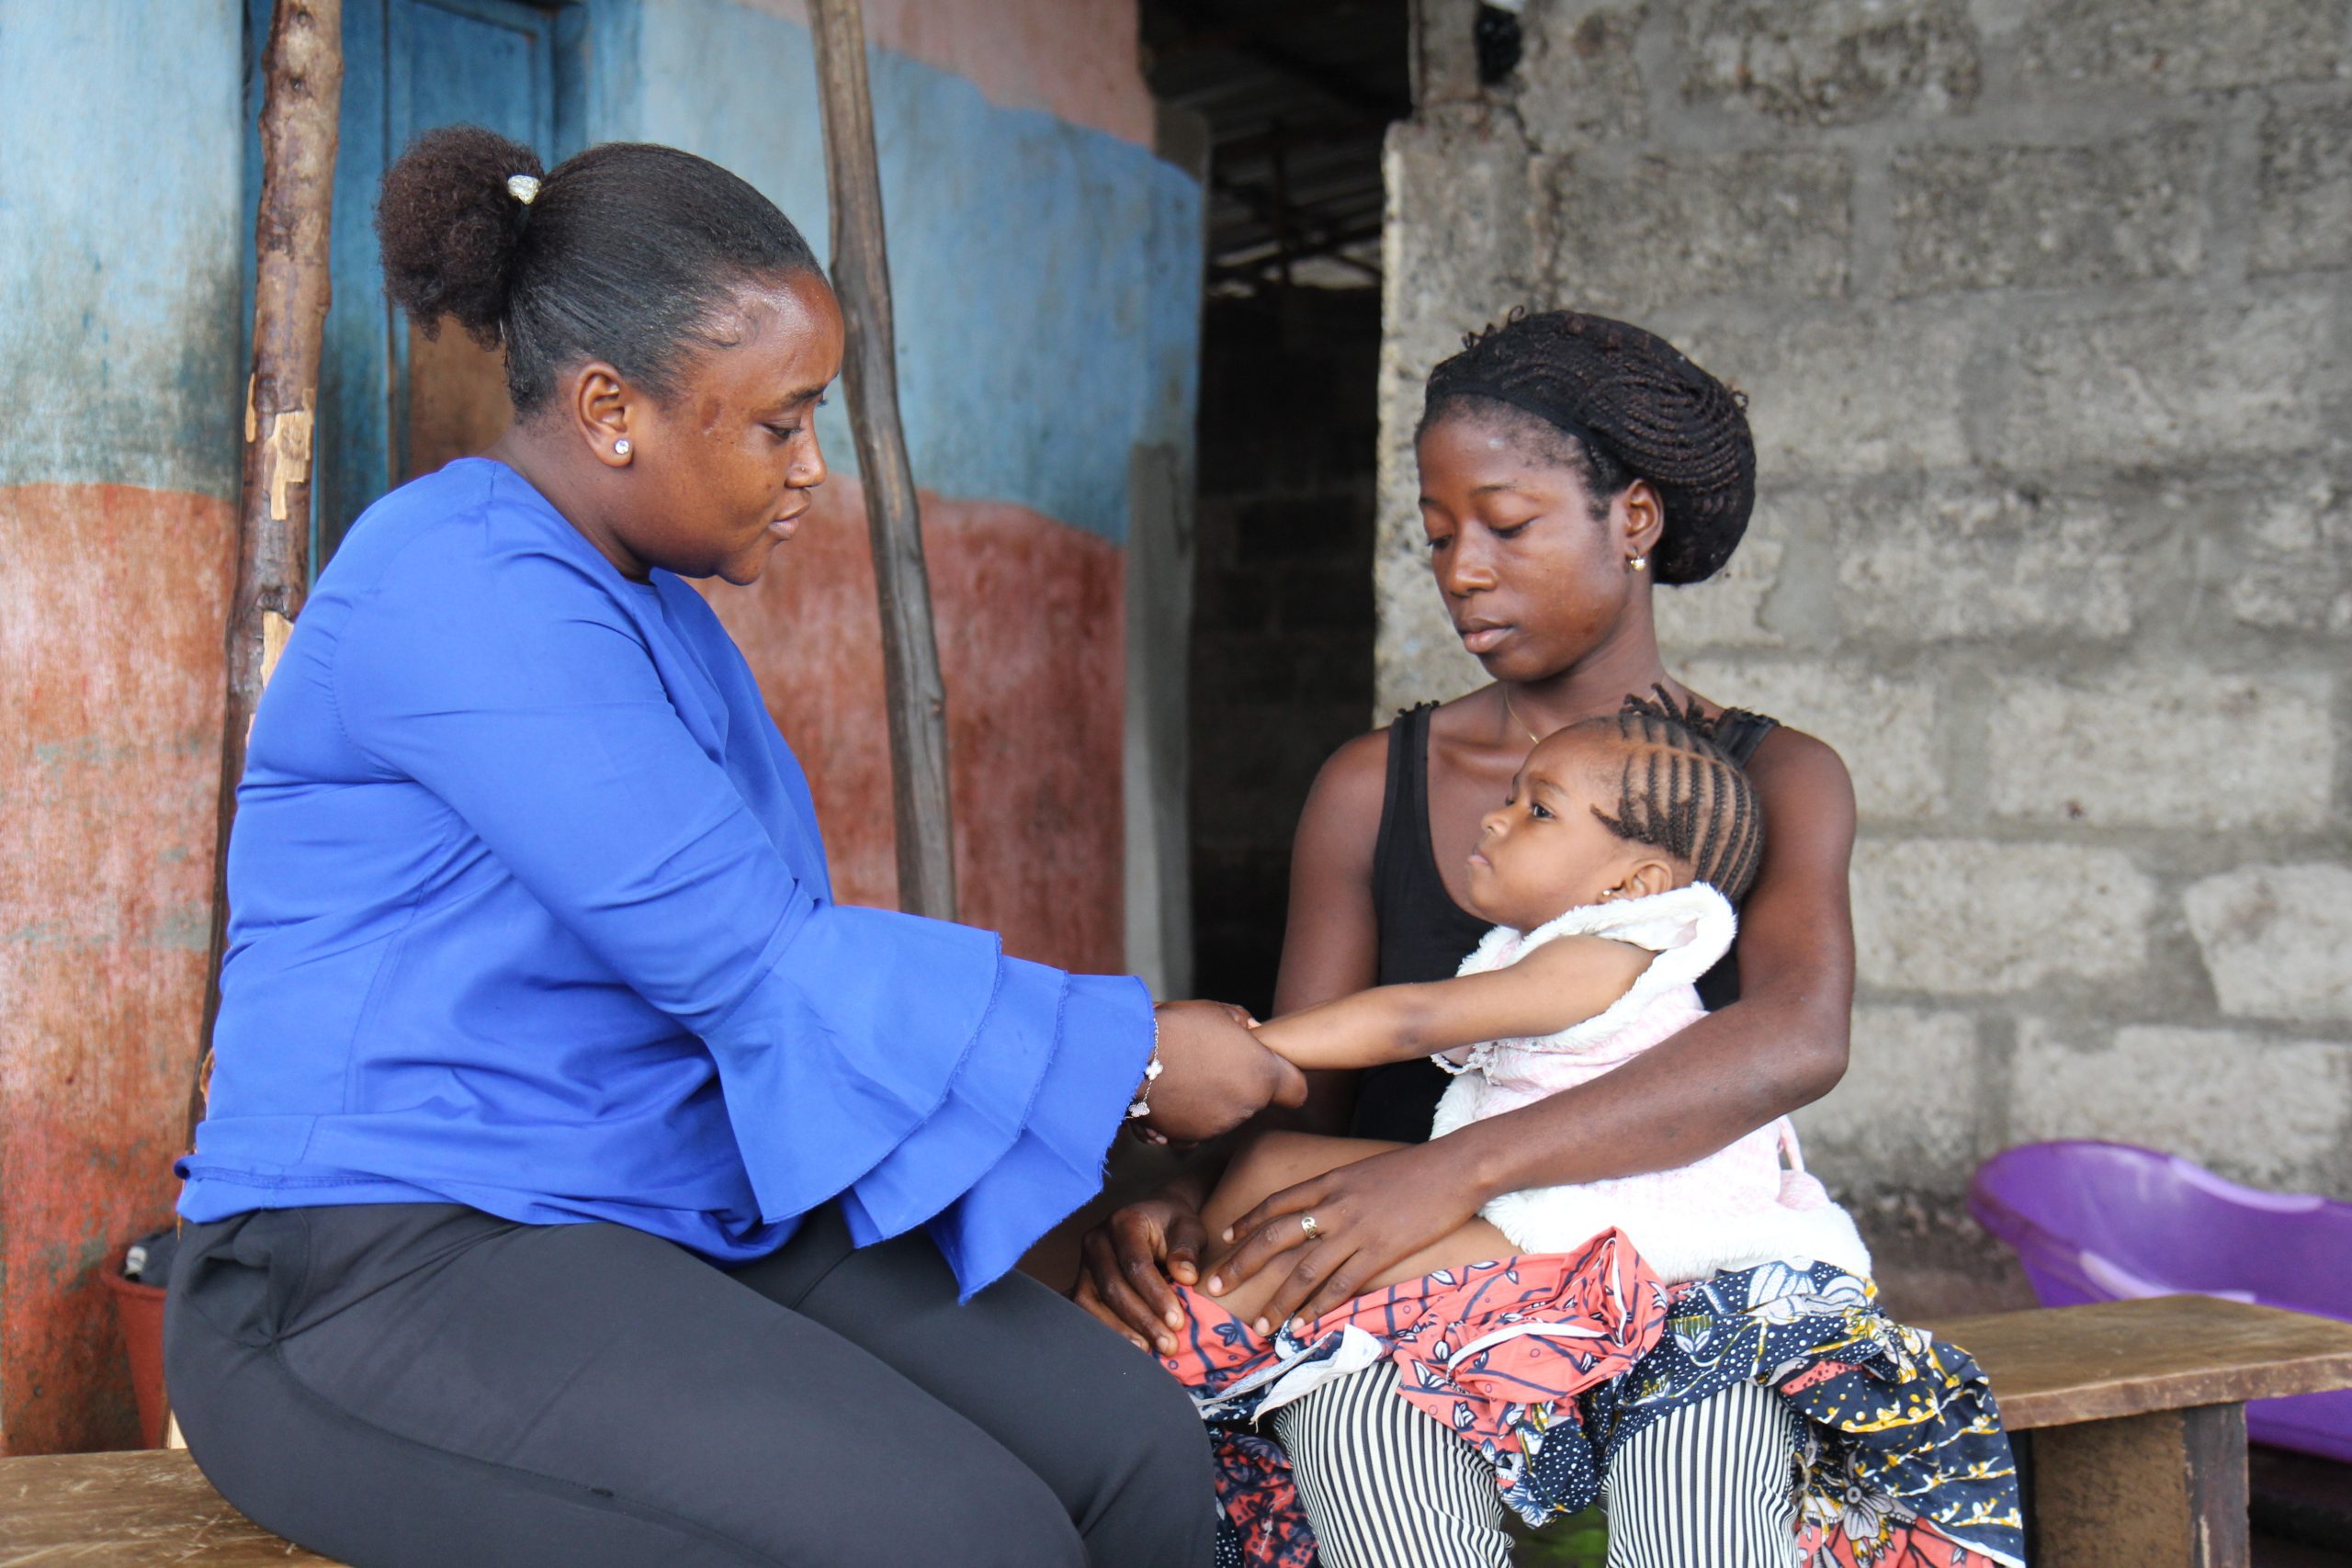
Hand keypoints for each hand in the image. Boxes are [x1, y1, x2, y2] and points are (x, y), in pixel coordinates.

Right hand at [1072, 1191, 1208, 1353]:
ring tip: (1148, 1351)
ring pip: (1091, 1303)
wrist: (1152, 1221)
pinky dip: (1106, 1331)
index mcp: (1123, 1222)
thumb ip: (1187, 1249)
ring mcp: (1084, 1263)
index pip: (1135, 1264)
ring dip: (1120, 1331)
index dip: (1155, 1296)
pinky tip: (1128, 1346)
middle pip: (1112, 1287)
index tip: (1177, 1322)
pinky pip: (1085, 1311)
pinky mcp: (1081, 1283)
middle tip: (1168, 1344)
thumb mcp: (1189, 1228)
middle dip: (1141, 1320)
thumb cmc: (1173, 1227)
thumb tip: (1187, 1277)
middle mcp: (1096, 1241)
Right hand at [1141, 1000, 1305, 1144]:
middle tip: (1210, 1060)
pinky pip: (1192, 1130)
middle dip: (1239, 1085)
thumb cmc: (1177, 1027)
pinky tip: (1167, 1093)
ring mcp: (1214, 1128)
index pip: (1297, 1091)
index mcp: (1262, 1076)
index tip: (1266, 1068)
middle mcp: (1244, 1109)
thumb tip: (1254, 1033)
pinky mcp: (1184, 1139)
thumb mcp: (1218, 1012)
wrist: (1126, 1056)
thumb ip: (1245, 1024)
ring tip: (1182, 1073)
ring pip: (1222, 1116)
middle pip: (1255, 1101)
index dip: (1285, 1079)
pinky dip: (1184, 1116)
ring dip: (1209, 1100)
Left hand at [1206, 1141, 1484, 1327]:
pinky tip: (1303, 1326)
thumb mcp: (1366, 1170)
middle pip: (1275, 1237)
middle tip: (1214, 1285)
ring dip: (1278, 1301)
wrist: (1456, 1167)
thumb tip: (1321, 1208)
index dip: (1247, 1221)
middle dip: (1241, 1263)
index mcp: (1330, 1181)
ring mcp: (1356, 1230)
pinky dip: (1318, 1308)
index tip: (1226, 1238)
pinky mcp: (1380, 1251)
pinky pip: (1341, 1285)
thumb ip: (1339, 1189)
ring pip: (1304, 1270)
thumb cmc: (1416, 1169)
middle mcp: (1334, 1205)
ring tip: (1260, 1326)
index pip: (1276, 1203)